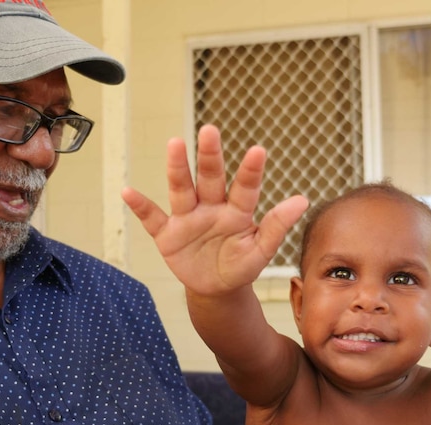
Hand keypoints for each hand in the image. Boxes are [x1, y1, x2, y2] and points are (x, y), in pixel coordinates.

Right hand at [122, 124, 308, 295]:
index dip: (251, 171)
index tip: (258, 151)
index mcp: (237, 211)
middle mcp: (211, 207)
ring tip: (174, 144)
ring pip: (182, 189)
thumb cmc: (240, 266)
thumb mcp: (260, 251)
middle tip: (210, 130)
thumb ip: (276, 226)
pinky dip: (140, 206)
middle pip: (210, 178)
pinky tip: (128, 192)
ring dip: (177, 168)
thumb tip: (302, 201)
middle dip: (210, 156)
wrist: (216, 289)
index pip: (245, 188)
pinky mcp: (168, 235)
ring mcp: (188, 218)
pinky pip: (152, 218)